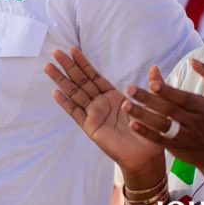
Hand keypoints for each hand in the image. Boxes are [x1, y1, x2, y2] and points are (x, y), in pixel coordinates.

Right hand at [45, 48, 163, 174]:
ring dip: (61, 80)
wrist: (146, 155)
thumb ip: (150, 86)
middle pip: (80, 81)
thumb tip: (155, 67)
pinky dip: (65, 103)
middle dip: (68, 66)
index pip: (93, 76)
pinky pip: (75, 113)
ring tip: (48, 67)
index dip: (83, 63)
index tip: (73, 49)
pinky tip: (55, 92)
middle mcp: (100, 103)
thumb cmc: (149, 131)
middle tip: (55, 52)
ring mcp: (93, 114)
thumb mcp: (151, 104)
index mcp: (112, 96)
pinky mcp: (90, 127)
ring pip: (74, 93)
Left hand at [124, 60, 203, 185]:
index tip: (152, 83)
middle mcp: (194, 122)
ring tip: (126, 105)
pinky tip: (132, 124)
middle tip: (130, 89)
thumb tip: (193, 60)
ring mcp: (184, 136)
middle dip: (148, 99)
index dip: (168, 91)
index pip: (183, 98)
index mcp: (203, 107)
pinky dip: (146, 133)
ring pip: (162, 125)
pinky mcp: (176, 148)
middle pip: (169, 110)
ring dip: (143, 116)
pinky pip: (159, 140)